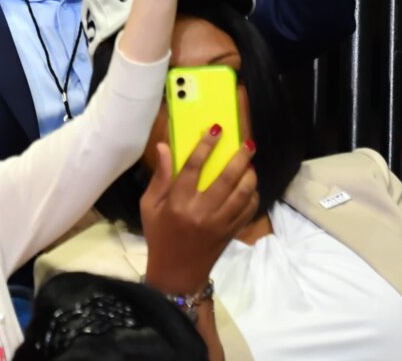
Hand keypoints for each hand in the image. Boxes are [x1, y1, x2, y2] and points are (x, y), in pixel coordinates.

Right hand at [140, 129, 257, 294]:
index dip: (205, 146)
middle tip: (246, 143)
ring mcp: (220, 223)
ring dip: (249, 175)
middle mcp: (201, 212)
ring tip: (250, 162)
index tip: (216, 130)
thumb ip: (160, 177)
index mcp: (178, 204)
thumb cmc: (159, 235)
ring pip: (242, 194)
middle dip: (239, 158)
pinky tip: (250, 185)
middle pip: (225, 179)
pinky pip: (248, 210)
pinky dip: (252, 195)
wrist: (177, 271)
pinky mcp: (231, 232)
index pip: (194, 168)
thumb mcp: (149, 206)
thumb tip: (164, 147)